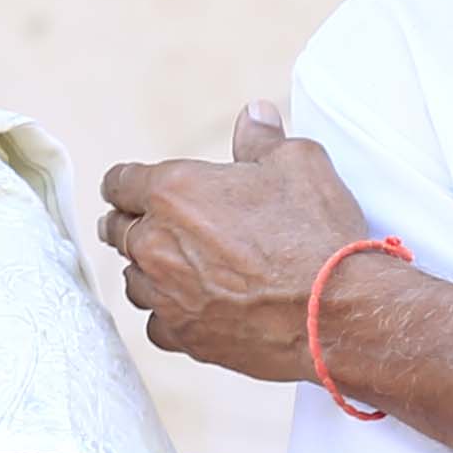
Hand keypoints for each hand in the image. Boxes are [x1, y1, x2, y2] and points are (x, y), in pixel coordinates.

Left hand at [94, 110, 385, 381]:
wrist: (335, 309)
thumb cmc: (315, 232)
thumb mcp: (297, 163)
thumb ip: (262, 138)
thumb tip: (253, 115)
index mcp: (173, 191)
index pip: (120, 183)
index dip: (126, 183)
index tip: (130, 188)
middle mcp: (157, 244)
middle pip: (117, 231)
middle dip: (129, 224)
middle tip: (143, 224)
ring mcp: (167, 295)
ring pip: (133, 280)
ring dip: (147, 270)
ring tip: (168, 267)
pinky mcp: (185, 336)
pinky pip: (156, 325)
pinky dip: (168, 316)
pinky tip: (187, 309)